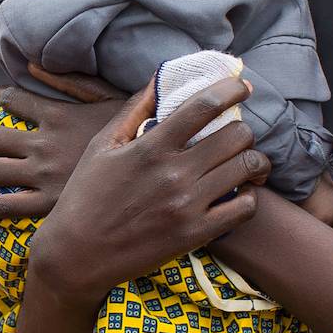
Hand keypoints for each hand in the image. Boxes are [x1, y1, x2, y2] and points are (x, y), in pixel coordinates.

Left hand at [0, 65, 129, 221]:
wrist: (151, 175)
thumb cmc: (137, 133)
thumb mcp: (107, 97)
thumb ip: (69, 81)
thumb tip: (33, 65)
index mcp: (56, 116)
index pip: (18, 101)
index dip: (5, 97)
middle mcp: (42, 145)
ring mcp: (41, 175)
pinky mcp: (45, 204)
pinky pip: (4, 205)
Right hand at [26, 75, 270, 305]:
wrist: (79, 253)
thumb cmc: (87, 195)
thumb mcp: (103, 146)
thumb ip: (134, 110)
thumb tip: (160, 78)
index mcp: (150, 147)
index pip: (204, 106)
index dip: (231, 90)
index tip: (241, 87)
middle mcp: (174, 173)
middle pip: (235, 135)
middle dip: (242, 128)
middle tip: (236, 133)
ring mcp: (188, 205)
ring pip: (246, 167)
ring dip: (253, 159)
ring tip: (246, 161)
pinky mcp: (197, 234)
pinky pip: (245, 207)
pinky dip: (250, 196)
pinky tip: (238, 193)